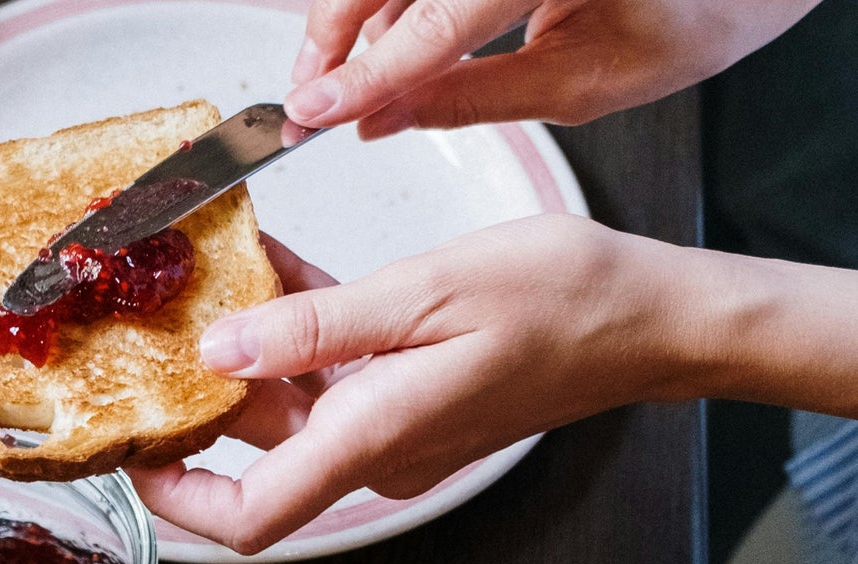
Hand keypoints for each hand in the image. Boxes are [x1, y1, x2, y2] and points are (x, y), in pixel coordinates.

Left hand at [131, 219, 698, 554]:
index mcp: (370, 438)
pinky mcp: (407, 405)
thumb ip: (314, 329)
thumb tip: (222, 349)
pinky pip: (330, 381)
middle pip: (256, 458)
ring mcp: (391, 433)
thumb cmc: (560, 304)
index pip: (250, 517)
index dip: (180, 501)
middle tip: (156, 337)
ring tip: (213, 282)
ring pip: (290, 410)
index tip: (135, 454)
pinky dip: (298, 338)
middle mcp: (372, 452)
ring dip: (248, 355)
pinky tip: (277, 278)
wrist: (644, 320)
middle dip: (200, 405)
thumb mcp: (424, 294)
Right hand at [283, 0, 819, 134]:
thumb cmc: (680, 18)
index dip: (366, 74)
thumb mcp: (578, 85)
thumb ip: (467, 100)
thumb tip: (377, 121)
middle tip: (310, 99)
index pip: (440, 20)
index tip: (315, 114)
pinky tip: (380, 41)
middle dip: (334, 33)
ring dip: (351, 15)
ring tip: (339, 81)